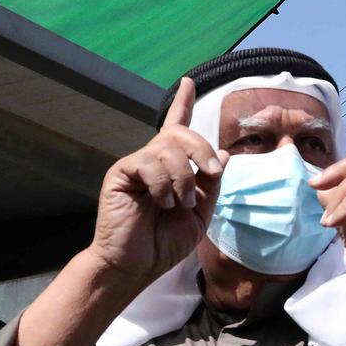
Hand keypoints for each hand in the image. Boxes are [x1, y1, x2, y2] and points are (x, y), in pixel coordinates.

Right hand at [87, 78, 228, 284]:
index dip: (183, 103)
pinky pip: (148, 162)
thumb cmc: (165, 242)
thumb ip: (212, 183)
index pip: (177, 127)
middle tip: (211, 173)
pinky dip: (163, 184)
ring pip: (168, 148)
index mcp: (172, 167)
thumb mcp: (200, 212)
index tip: (188, 81)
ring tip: (179, 203)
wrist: (137, 264)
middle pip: (182, 132)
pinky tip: (160, 203)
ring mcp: (136, 165)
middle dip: (202, 150)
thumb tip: (224, 153)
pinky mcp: (121, 172)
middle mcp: (153, 160)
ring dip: (184, 177)